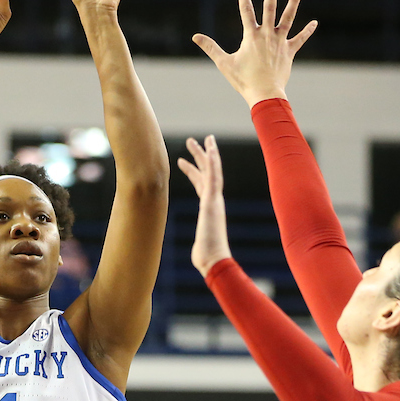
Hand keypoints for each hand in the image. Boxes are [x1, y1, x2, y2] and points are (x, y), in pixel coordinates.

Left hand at [178, 135, 231, 276]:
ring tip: (197, 139)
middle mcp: (213, 201)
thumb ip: (200, 244)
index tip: (184, 161)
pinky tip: (210, 148)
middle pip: (205, 173)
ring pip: (211, 170)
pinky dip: (213, 161)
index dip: (193, 172)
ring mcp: (214, 200)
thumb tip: (199, 253)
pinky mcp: (213, 200)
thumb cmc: (207, 258)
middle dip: (199, 157)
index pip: (200, 185)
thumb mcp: (199, 246)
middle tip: (191, 142)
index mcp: (208, 209)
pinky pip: (214, 176)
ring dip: (205, 153)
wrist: (215, 261)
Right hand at [193, 0, 316, 107]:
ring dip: (293, 2)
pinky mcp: (289, 52)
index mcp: (251, 36)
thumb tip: (195, 37)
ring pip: (288, 18)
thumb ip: (211, 47)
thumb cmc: (243, 80)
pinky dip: (307, 31)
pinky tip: (315, 22)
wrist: (264, 94)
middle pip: (270, 7)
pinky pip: (300, 39)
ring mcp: (280, 42)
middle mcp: (267, 35)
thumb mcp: (224, 63)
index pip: (246, 10)